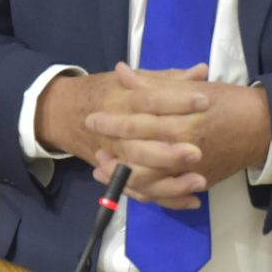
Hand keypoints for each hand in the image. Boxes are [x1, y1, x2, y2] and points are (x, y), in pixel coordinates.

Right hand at [35, 62, 210, 184]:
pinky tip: (193, 200)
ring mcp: (116, 159)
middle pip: (141, 147)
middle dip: (169, 152)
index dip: (177, 101)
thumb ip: (168, 79)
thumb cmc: (108, 93)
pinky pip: (142, 194)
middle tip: (198, 152)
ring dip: (169, 183)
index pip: (149, 101)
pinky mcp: (120, 177)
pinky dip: (166, 200)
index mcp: (121, 102)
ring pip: (139, 177)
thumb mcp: (134, 79)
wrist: (66, 113)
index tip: (204, 101)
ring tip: (200, 180)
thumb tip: (202, 71)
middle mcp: (115, 134)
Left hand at [83, 64, 271, 208]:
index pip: (136, 121)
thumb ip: (153, 83)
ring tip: (103, 169)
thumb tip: (123, 73)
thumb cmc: (226, 101)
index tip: (92, 117)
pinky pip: (164, 195)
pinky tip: (128, 186)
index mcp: (179, 120)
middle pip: (136, 154)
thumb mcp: (190, 88)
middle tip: (94, 147)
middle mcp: (181, 148)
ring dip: (121, 177)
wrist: (261, 127)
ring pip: (146, 181)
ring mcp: (188, 169)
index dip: (111, 121)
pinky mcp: (196, 183)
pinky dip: (144, 193)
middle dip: (111, 152)